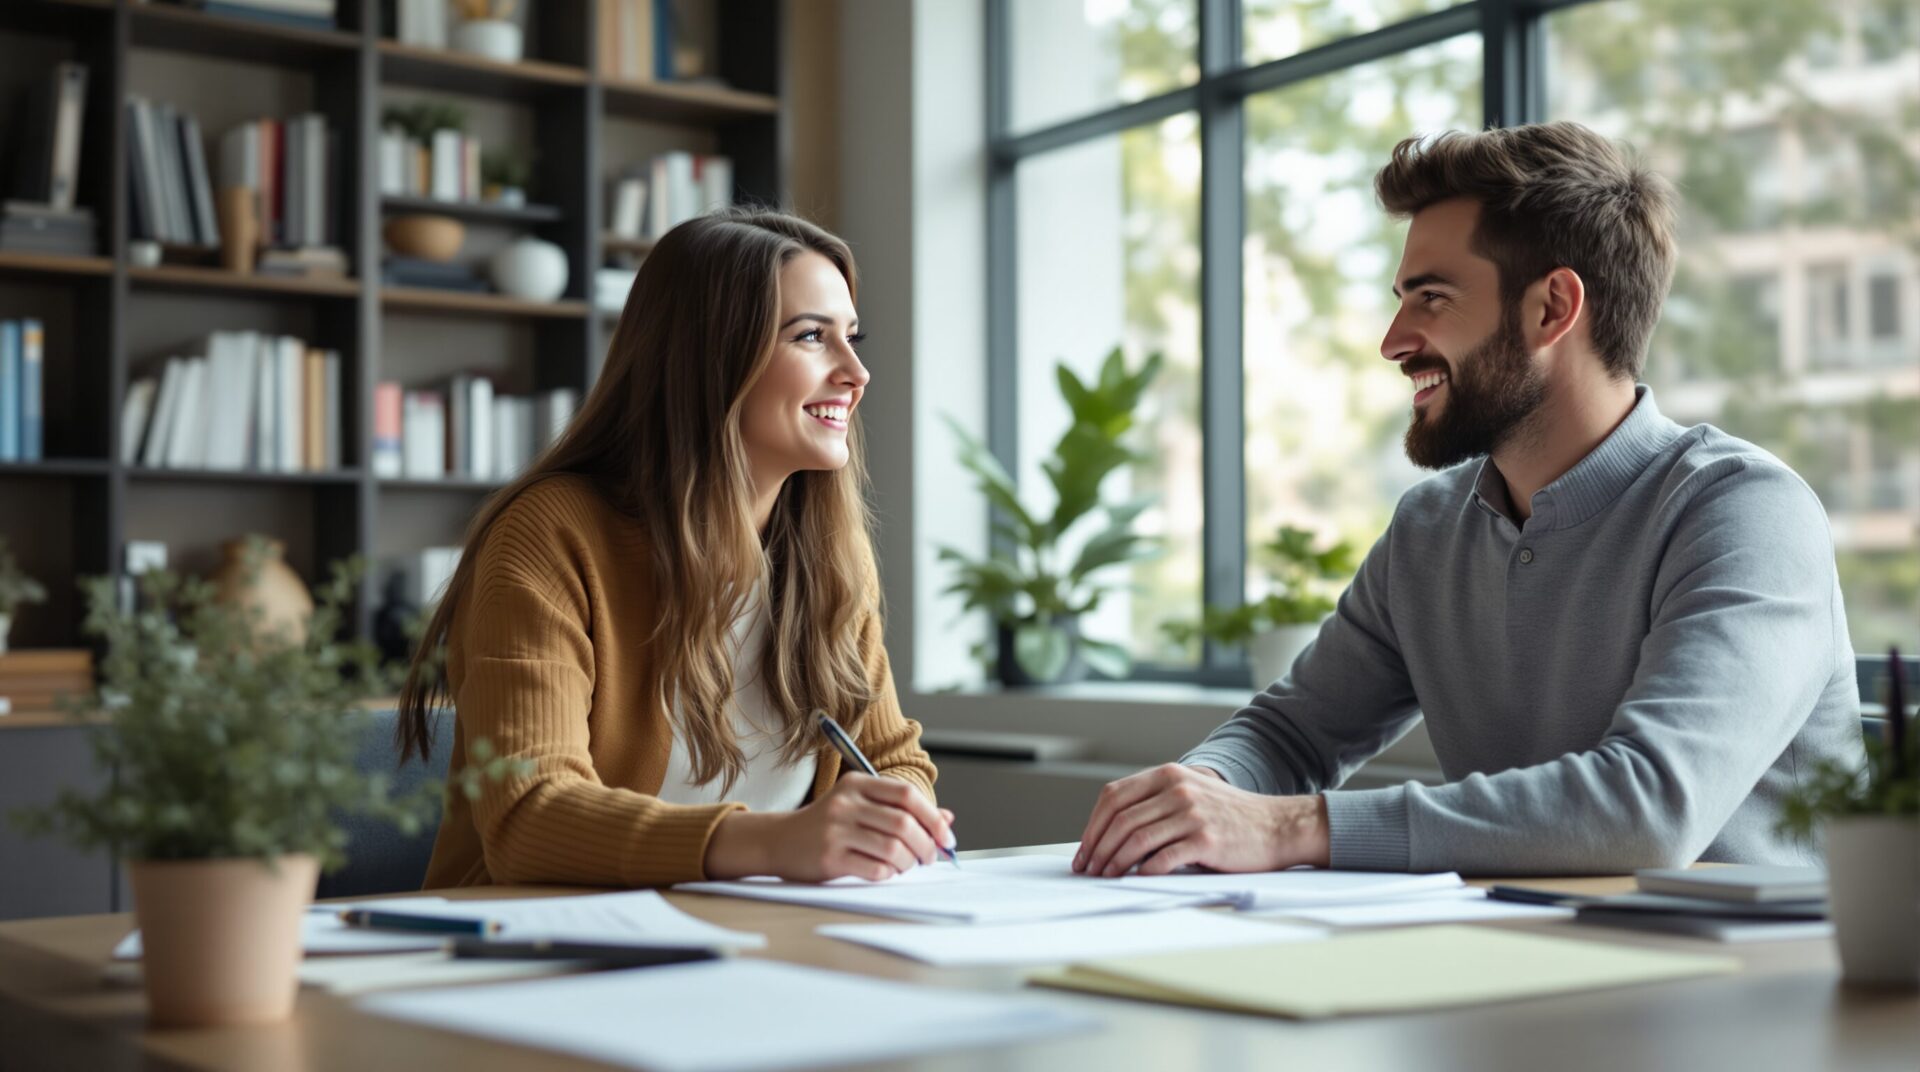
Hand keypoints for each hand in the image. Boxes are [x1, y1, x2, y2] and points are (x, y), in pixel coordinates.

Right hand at [705, 774, 955, 881]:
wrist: (779, 840)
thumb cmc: (828, 823)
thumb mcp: (861, 805)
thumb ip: (901, 809)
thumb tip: (947, 819)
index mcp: (857, 783)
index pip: (906, 795)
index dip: (932, 817)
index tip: (946, 837)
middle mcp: (846, 803)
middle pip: (903, 823)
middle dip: (926, 845)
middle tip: (929, 857)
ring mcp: (836, 830)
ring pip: (892, 848)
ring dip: (908, 862)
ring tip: (906, 865)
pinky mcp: (829, 857)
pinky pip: (874, 869)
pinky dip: (888, 874)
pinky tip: (885, 872)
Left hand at [1071, 763, 1328, 876]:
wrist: (1275, 826)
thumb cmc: (1229, 817)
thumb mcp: (1190, 794)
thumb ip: (1155, 803)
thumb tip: (1110, 832)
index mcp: (1169, 775)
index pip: (1114, 796)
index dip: (1092, 825)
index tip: (1084, 849)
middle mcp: (1178, 789)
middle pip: (1120, 820)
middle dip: (1097, 848)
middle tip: (1088, 869)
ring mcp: (1192, 813)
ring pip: (1135, 840)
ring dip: (1114, 863)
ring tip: (1106, 877)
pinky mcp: (1205, 839)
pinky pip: (1162, 858)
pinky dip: (1143, 871)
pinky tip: (1135, 880)